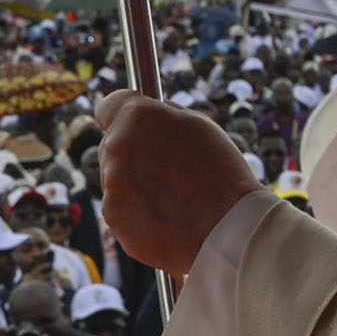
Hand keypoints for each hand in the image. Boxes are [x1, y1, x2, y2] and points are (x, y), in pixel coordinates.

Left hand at [97, 95, 256, 276]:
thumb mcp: (200, 127)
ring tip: (174, 200)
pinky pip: (122, 212)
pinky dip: (138, 216)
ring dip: (136, 187)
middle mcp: (116, 147)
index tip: (131, 126)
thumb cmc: (221, 174)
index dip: (122, 116)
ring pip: (117, 182)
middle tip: (165, 170)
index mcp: (137, 117)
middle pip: (113, 146)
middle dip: (133, 155)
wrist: (228, 229)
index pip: (109, 106)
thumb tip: (152, 115)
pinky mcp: (114, 219)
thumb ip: (165, 118)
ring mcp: (111, 185)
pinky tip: (167, 219)